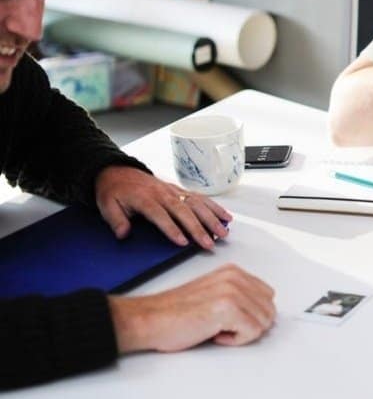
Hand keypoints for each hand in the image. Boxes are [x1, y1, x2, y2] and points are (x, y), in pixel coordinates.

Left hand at [94, 165, 231, 249]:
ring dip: (211, 218)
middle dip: (199, 228)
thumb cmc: (114, 190)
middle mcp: (162, 194)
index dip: (172, 229)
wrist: (117, 171)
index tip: (182, 242)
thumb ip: (116, 220)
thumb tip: (123, 233)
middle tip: (209, 242)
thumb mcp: (106, 205)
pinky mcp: (179, 191)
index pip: (161, 215)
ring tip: (222, 232)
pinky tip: (224, 216)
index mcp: (145, 198)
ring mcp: (173, 191)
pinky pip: (200, 198)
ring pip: (196, 204)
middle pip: (184, 211)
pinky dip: (214, 207)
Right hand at [109, 264, 274, 352]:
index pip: (267, 296)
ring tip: (216, 328)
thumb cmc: (174, 312)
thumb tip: (260, 311)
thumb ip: (238, 295)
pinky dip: (235, 340)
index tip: (230, 318)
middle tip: (224, 326)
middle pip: (269, 309)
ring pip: (264, 322)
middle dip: (251, 324)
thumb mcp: (213, 293)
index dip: (251, 314)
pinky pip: (252, 332)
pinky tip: (214, 333)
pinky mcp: (227, 308)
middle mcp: (235, 278)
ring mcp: (232, 291)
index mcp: (233, 272)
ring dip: (242, 333)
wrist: (149, 318)